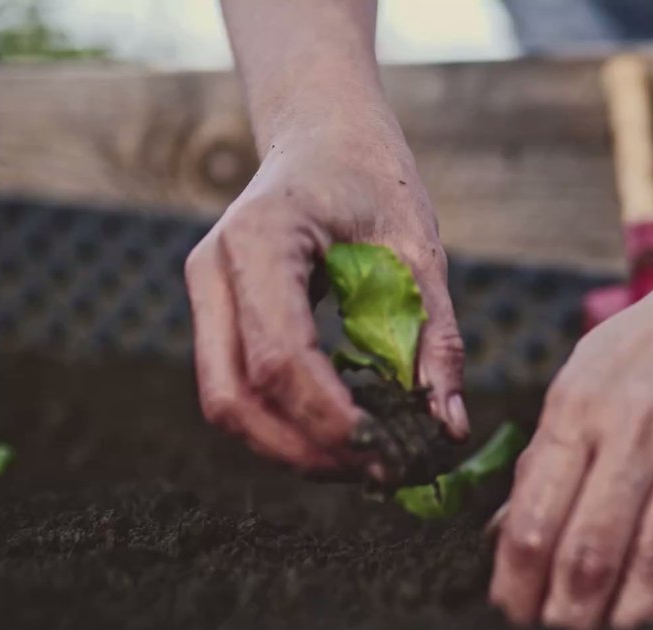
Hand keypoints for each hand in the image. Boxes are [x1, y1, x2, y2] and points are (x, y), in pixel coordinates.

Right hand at [184, 117, 467, 471]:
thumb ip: (434, 335)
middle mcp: (214, 268)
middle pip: (232, 394)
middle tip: (376, 472)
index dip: (329, 416)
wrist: (323, 134)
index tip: (386, 450)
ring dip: (290, 447)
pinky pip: (236, 386)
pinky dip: (284, 423)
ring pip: (225, 402)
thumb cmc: (375, 180)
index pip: (281, 353)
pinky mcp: (216, 313)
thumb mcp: (420, 249)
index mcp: (262, 237)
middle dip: (303, 449)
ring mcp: (206, 292)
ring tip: (365, 460)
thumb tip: (447, 427)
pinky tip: (343, 431)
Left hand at [489, 254, 652, 629]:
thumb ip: (553, 452)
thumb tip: (506, 536)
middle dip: (571, 616)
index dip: (519, 587)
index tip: (516, 621)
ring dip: (637, 617)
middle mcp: (639, 416)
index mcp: (581, 401)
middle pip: (592, 548)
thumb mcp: (593, 373)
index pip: (534, 518)